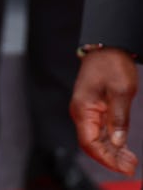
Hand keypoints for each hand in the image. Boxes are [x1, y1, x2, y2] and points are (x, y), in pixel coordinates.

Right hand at [70, 47, 138, 173]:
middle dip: (110, 159)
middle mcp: (82, 112)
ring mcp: (88, 111)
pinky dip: (112, 142)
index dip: (106, 158)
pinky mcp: (95, 109)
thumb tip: (117, 142)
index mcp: (83, 108)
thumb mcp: (121, 90)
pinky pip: (101, 131)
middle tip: (131, 167)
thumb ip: (118, 118)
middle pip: (92, 144)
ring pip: (97, 140)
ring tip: (130, 161)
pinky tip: (124, 149)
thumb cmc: (111, 63)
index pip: (89, 143)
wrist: (107, 46)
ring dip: (113, 153)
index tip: (123, 167)